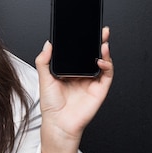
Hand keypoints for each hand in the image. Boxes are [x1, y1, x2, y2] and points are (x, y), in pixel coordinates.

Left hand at [34, 27, 113, 152]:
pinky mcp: (100, 89)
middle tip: (101, 30)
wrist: (58, 123)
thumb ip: (44, 60)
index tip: (84, 29)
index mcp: (70, 70)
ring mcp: (92, 81)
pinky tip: (101, 59)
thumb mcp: (44, 78)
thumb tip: (47, 44)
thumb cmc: (51, 104)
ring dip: (105, 50)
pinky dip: (107, 65)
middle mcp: (83, 74)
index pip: (79, 52)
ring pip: (103, 62)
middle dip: (99, 41)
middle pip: (93, 54)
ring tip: (103, 41)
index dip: (83, 41)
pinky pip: (107, 74)